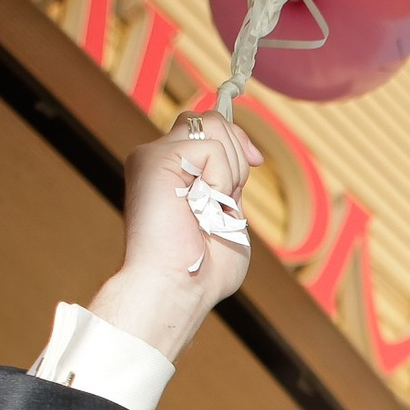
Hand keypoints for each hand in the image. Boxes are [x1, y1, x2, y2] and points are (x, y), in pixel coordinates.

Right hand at [85, 111, 265, 360]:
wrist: (177, 289)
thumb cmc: (204, 268)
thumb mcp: (228, 213)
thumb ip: (230, 180)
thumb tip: (248, 150)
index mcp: (174, 171)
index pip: (207, 128)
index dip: (237, 139)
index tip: (255, 161)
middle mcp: (159, 157)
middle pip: (212, 120)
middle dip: (237, 157)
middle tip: (222, 204)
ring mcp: (154, 155)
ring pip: (213, 126)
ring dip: (230, 173)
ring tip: (209, 209)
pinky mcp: (153, 158)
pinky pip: (211, 149)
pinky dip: (220, 181)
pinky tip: (201, 206)